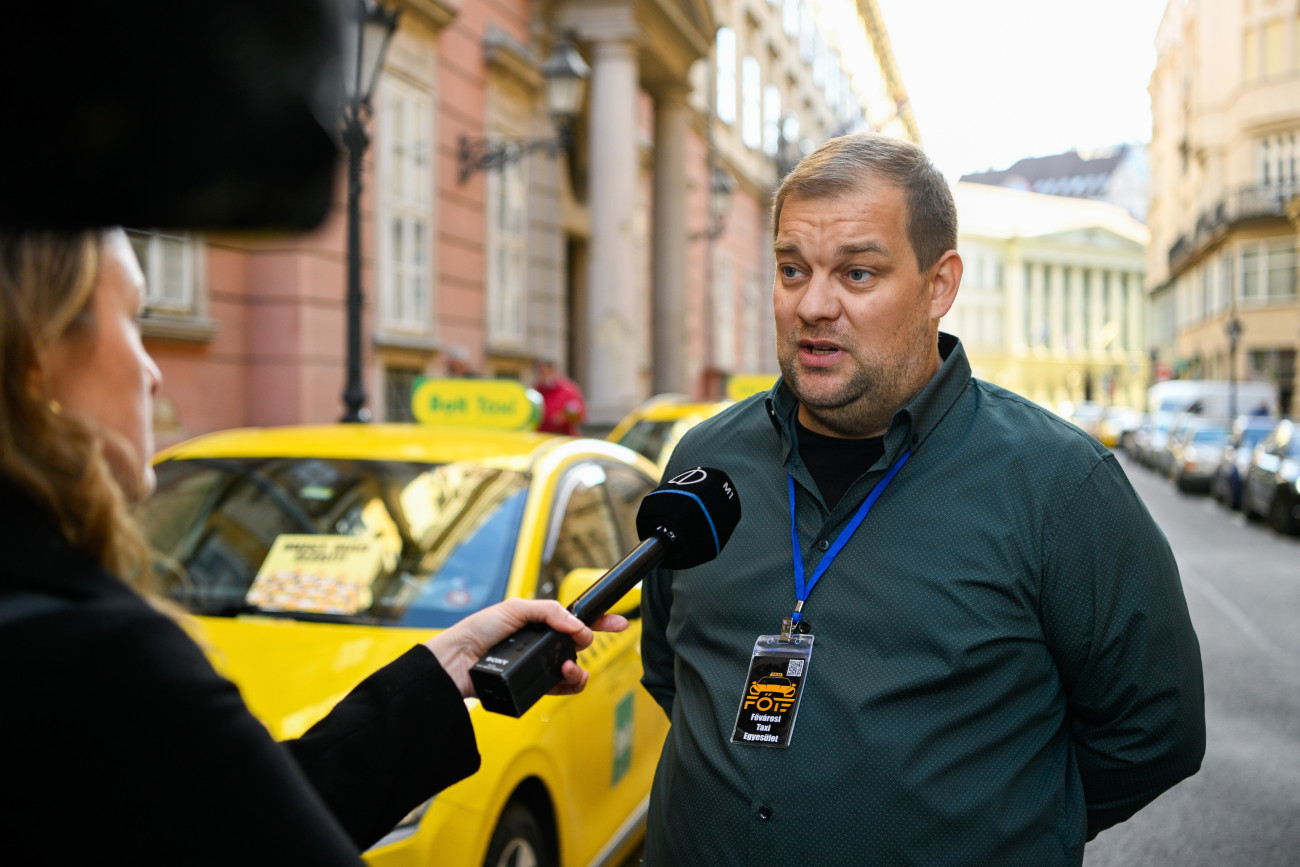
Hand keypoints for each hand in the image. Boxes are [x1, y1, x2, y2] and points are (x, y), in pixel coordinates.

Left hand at [424, 599, 627, 698]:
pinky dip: (569, 686)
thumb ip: (550, 613)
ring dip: (579, 670)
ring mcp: (538, 667)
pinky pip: (561, 690)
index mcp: (539, 623)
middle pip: (579, 647)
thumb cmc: (478, 631)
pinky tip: (562, 679)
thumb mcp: (516, 608)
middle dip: (588, 645)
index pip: (576, 620)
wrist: (456, 662)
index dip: (599, 621)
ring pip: (574, 670)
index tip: (619, 622)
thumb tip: (578, 628)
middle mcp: (541, 645)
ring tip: (567, 669)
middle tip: (581, 644)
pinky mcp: (533, 687)